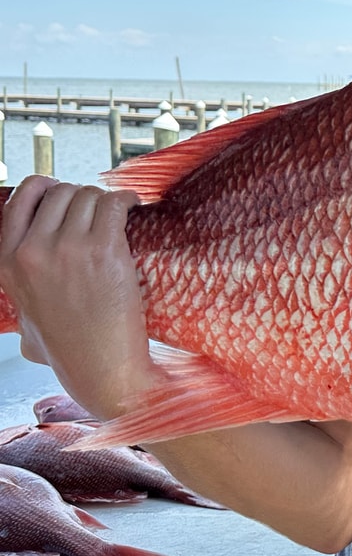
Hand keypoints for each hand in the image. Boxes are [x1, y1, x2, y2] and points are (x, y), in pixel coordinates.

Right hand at [0, 175, 153, 417]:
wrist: (103, 369)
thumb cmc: (70, 348)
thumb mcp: (24, 317)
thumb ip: (22, 291)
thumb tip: (24, 285)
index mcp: (7, 262)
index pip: (23, 196)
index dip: (50, 187)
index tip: (68, 194)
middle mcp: (32, 251)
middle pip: (64, 192)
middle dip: (85, 196)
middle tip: (102, 212)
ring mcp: (67, 249)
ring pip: (91, 196)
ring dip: (108, 201)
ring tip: (120, 214)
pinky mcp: (104, 250)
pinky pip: (115, 203)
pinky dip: (128, 199)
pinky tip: (135, 206)